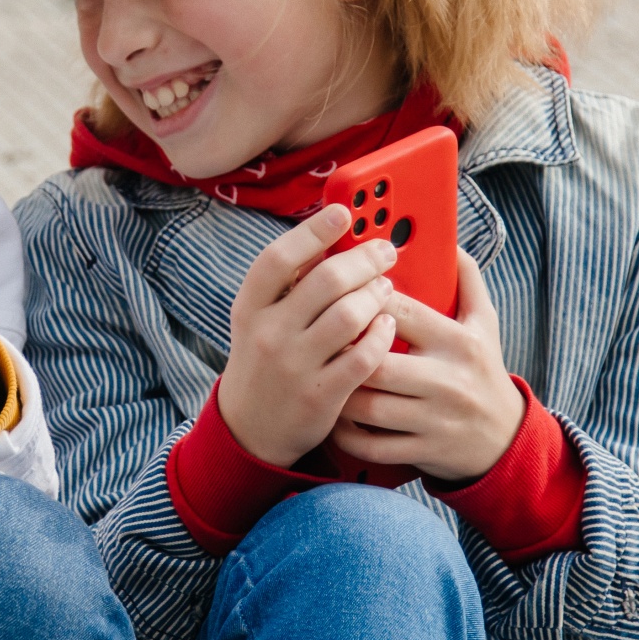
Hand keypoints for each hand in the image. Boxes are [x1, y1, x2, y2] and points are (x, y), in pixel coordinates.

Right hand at [215, 205, 400, 466]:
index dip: (313, 230)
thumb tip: (334, 238)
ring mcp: (294, 367)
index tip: (344, 213)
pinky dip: (382, 336)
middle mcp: (268, 334)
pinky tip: (388, 325)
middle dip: (365, 260)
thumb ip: (290, 283)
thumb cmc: (266, 357)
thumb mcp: (260, 317)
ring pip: (350, 316)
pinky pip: (363, 357)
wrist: (251, 426)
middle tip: (385, 251)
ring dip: (377, 296)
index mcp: (250, 307)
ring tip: (386, 288)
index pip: (279, 257)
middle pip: (326, 281)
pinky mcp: (320, 396)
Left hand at [329, 249, 524, 482]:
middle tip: (317, 341)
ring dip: (338, 392)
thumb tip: (446, 239)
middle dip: (342, 352)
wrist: (505, 438)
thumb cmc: (483, 370)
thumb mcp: (486, 323)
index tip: (339, 294)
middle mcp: (449, 380)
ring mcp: (435, 419)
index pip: (402, 312)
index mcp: (459, 341)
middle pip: (378, 363)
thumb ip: (467, 279)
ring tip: (320, 376)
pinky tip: (334, 415)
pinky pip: (373, 444)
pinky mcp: (424, 450)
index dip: (363, 300)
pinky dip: (347, 433)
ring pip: (370, 406)